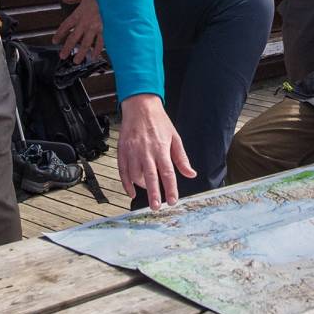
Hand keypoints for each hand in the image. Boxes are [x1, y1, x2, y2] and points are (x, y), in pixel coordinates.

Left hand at [53, 0, 103, 63]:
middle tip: (63, 56)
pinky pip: (100, 42)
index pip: (65, 26)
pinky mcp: (104, 29)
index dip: (59, 34)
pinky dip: (97, 50)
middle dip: (67, 48)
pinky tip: (94, 56)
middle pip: (73, 38)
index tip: (55, 41)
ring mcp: (94, 27)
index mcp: (78, 14)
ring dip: (81, 53)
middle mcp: (85, 22)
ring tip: (77, 60)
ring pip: (86, 43)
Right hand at [117, 94, 195, 208]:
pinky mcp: (122, 150)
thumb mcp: (175, 137)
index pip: (167, 173)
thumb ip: (181, 158)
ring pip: (135, 175)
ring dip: (142, 187)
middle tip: (156, 207)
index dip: (170, 189)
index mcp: (161, 148)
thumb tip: (191, 174)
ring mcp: (132, 151)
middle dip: (154, 195)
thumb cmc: (159, 121)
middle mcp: (146, 151)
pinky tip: (131, 191)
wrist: (140, 106)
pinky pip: (122, 171)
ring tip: (149, 191)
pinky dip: (126, 183)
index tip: (172, 201)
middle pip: (151, 177)